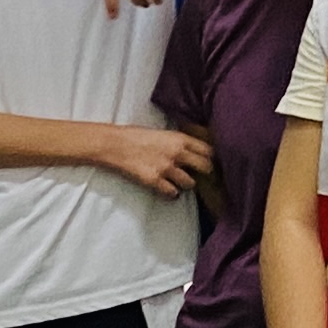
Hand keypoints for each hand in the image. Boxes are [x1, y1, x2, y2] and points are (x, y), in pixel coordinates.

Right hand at [99, 124, 215, 198]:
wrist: (115, 144)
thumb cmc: (137, 136)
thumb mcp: (163, 133)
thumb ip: (180, 142)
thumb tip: (195, 151)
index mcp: (180, 138)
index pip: (208, 150)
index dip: (213, 157)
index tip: (213, 162)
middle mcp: (177, 152)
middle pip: (206, 167)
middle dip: (206, 173)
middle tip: (203, 176)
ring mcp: (166, 167)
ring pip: (190, 183)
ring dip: (186, 184)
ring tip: (180, 181)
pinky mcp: (155, 180)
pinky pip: (173, 193)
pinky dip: (172, 194)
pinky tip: (168, 189)